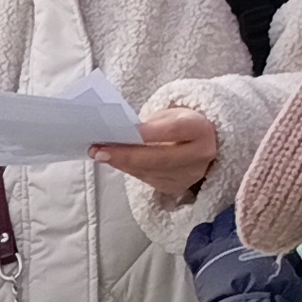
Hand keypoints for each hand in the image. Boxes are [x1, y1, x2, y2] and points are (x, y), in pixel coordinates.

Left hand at [90, 98, 222, 201]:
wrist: (202, 145)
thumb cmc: (181, 124)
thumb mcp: (171, 114)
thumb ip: (151, 123)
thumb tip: (121, 135)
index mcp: (201, 129)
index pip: (174, 130)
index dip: (149, 132)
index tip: (124, 131)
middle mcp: (200, 155)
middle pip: (159, 157)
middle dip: (126, 155)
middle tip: (99, 151)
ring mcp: (189, 175)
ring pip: (150, 171)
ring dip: (121, 163)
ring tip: (99, 154)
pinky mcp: (177, 187)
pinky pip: (148, 179)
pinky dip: (129, 169)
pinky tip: (115, 161)